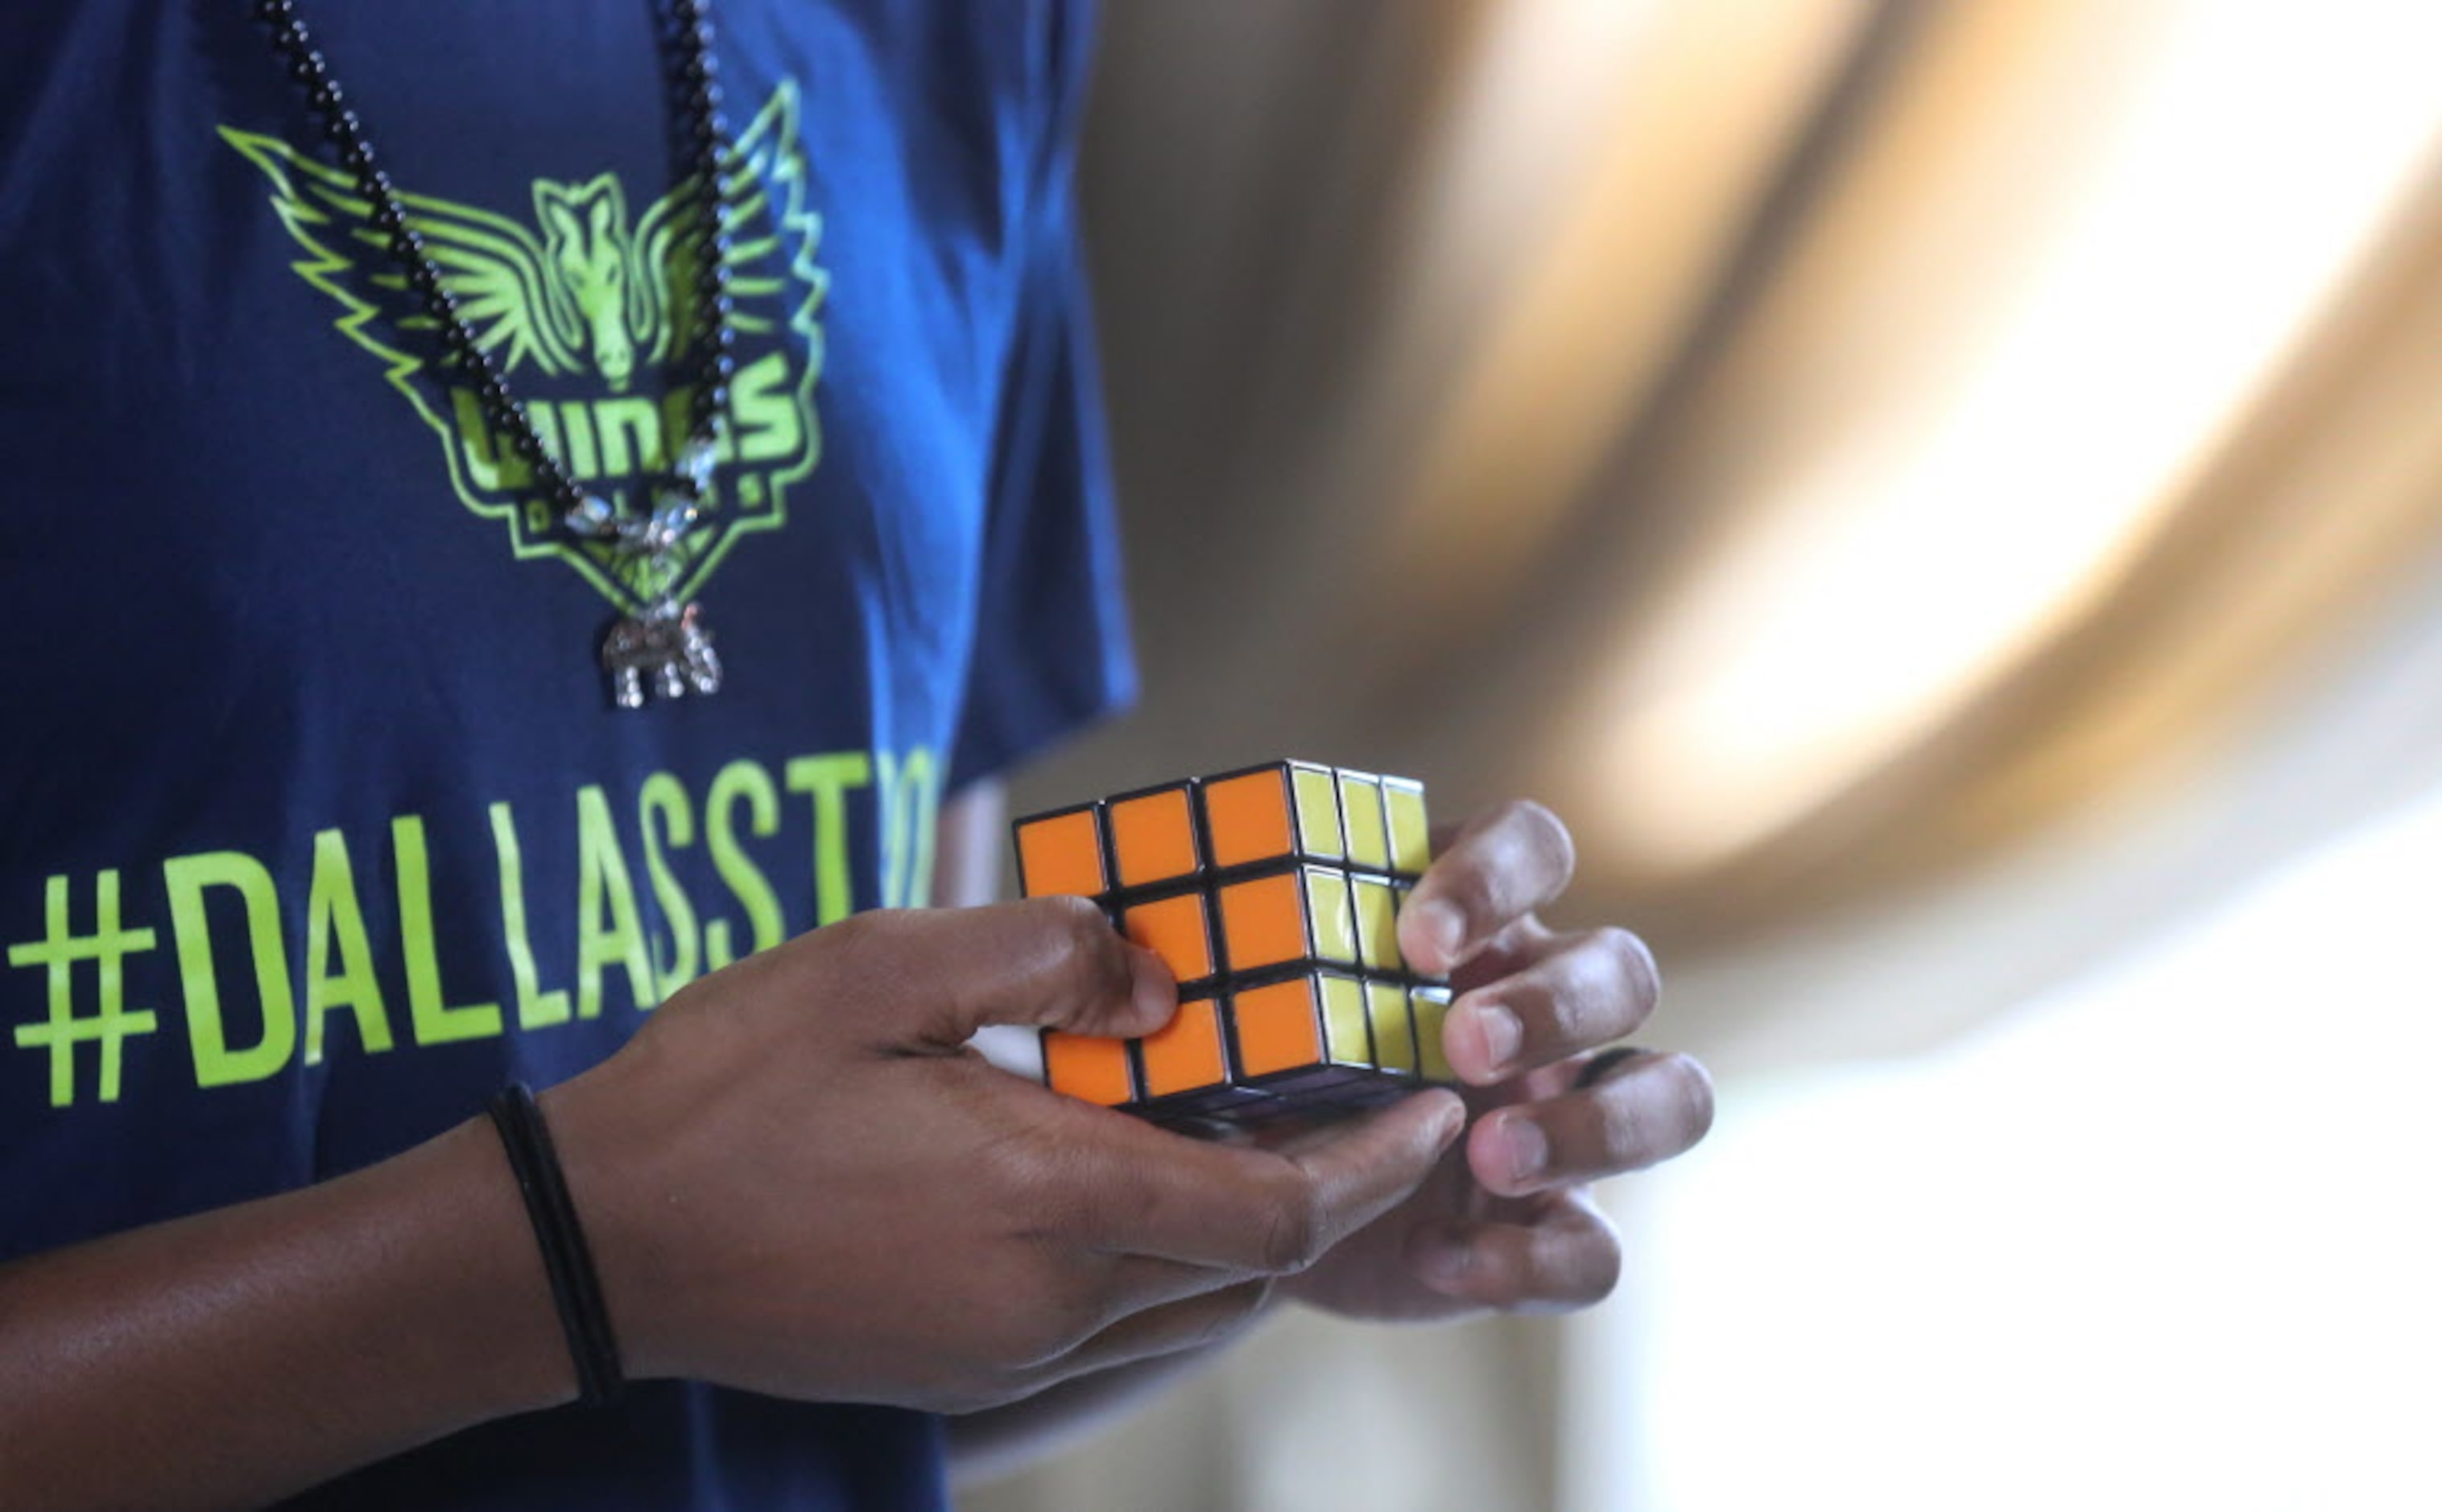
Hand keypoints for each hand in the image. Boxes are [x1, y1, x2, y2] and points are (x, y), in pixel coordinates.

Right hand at [543, 899, 1464, 1411]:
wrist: (598, 1245)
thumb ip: (1044, 953)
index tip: (1435, 1103)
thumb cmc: (730, 1090)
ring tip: (1267, 1129)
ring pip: (1194, 1303)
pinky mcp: (965, 1371)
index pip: (1281, 1208)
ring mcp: (1007, 1352)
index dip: (1378, 1162)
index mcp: (1050, 1200)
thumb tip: (1162, 979)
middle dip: (1334, 1188)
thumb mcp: (879, 965)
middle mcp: (1052, 1304)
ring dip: (1253, 1227)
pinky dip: (1174, 1260)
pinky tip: (1145, 1180)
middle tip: (1367, 1099)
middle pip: (1255, 1263)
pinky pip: (1121, 1325)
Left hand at [1283, 801, 1713, 1321]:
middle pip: (1623, 970)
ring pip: (1668, 1095)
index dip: (1499, 878)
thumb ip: (1233, 957)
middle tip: (1461, 1045)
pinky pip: (1598, 1248)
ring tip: (1490, 1153)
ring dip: (1592, 1124)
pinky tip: (1438, 1259)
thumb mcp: (1238, 1005)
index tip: (1418, 938)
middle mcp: (1543, 1007)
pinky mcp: (1551, 1227)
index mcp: (1473, 922)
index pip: (1535, 848)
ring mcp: (1564, 1117)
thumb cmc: (1249, 1063)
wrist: (1244, 1202)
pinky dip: (1531, 1259)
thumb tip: (1130, 936)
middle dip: (1554, 1005)